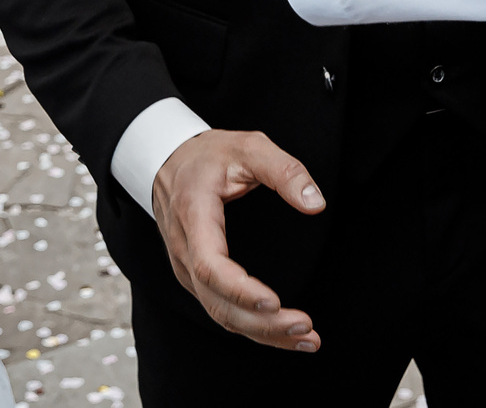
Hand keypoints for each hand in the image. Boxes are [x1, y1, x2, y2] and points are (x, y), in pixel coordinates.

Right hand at [150, 129, 325, 350]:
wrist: (169, 160)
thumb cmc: (209, 154)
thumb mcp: (248, 146)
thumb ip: (284, 171)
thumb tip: (316, 203)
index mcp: (193, 216)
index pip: (209, 265)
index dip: (239, 290)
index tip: (273, 303)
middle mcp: (185, 251)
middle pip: (216, 302)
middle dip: (261, 323)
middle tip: (305, 327)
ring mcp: (187, 269)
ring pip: (220, 314)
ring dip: (263, 333)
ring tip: (307, 338)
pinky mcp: (197, 279)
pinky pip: (221, 310)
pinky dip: (253, 328)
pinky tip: (284, 334)